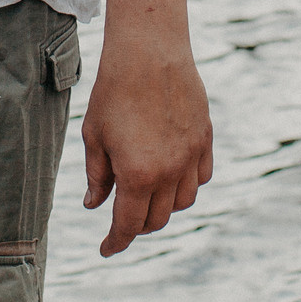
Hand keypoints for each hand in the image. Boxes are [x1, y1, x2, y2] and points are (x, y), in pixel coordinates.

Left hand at [80, 45, 212, 256]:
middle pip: (157, 219)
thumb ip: (97, 176)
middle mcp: (170, 172)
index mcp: (137, 175)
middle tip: (122, 217)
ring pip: (183, 202)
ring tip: (147, 195)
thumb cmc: (113, 93)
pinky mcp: (205, 139)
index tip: (107, 249)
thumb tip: (94, 205)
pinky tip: (172, 175)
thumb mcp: (94, 137)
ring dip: (164, 207)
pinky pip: (202, 177)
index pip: (128, 225)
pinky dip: (187, 185)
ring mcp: (192, 156)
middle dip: (138, 225)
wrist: (149, 52)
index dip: (115, 242)